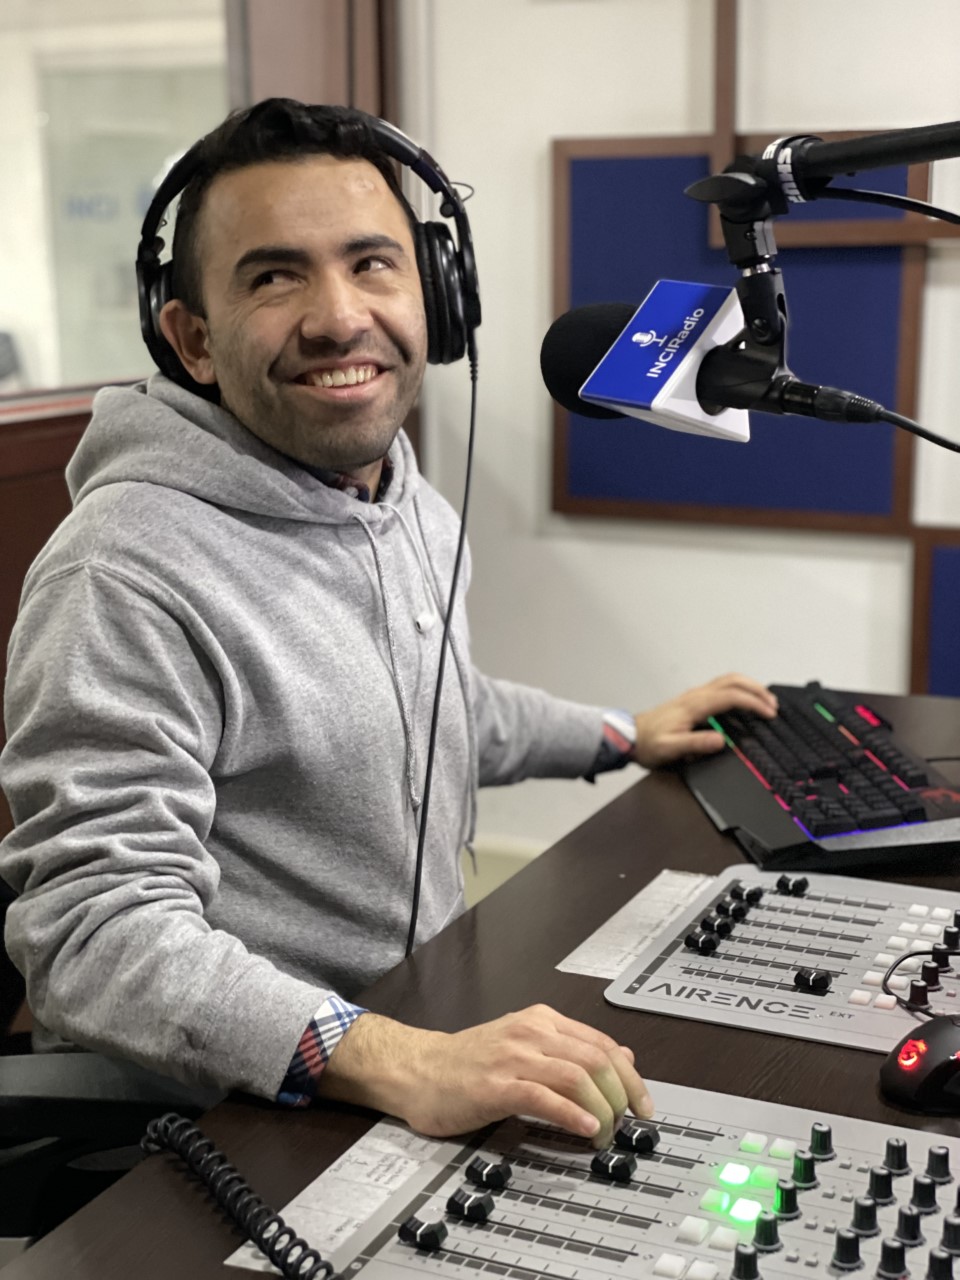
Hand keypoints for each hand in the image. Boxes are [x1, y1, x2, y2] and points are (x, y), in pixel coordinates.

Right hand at [315, 1005, 652, 1146]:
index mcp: (541, 1021)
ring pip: (576, 1075)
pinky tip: (586, 1128)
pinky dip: (571, 1113)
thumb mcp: (525, 1045)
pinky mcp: (496, 1086)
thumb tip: (622, 1057)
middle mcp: (531, 1032)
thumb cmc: (468, 1063)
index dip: (630, 1076)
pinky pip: (543, 1096)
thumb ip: (571, 1049)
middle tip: (629, 1123)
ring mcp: (513, 1057)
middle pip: (597, 1058)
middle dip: (623, 1094)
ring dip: (602, 1108)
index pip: (601, 1044)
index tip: (643, 1105)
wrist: (417, 1069)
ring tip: (608, 1132)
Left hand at [632, 672, 777, 767]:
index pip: (731, 696)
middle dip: (756, 689)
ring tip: (764, 701)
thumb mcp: (670, 749)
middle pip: (732, 680)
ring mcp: (694, 696)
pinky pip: (720, 687)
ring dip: (748, 687)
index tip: (769, 714)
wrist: (629, 737)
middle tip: (773, 704)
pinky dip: (738, 690)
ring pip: (727, 681)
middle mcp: (695, 696)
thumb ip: (695, 744)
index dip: (753, 703)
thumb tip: (720, 740)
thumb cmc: (648, 743)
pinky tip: (743, 702)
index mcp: (694, 705)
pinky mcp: (692, 700)